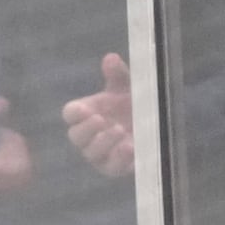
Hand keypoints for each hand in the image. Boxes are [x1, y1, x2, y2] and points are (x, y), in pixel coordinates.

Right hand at [62, 52, 134, 177]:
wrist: (154, 124)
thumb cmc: (133, 104)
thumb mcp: (128, 87)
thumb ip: (117, 74)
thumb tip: (110, 57)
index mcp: (86, 114)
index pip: (70, 114)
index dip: (74, 113)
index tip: (84, 108)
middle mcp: (88, 136)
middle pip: (76, 136)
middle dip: (87, 129)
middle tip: (100, 119)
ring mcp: (100, 153)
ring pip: (91, 153)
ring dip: (103, 142)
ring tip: (119, 130)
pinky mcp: (116, 167)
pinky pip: (111, 168)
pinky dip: (119, 159)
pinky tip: (129, 147)